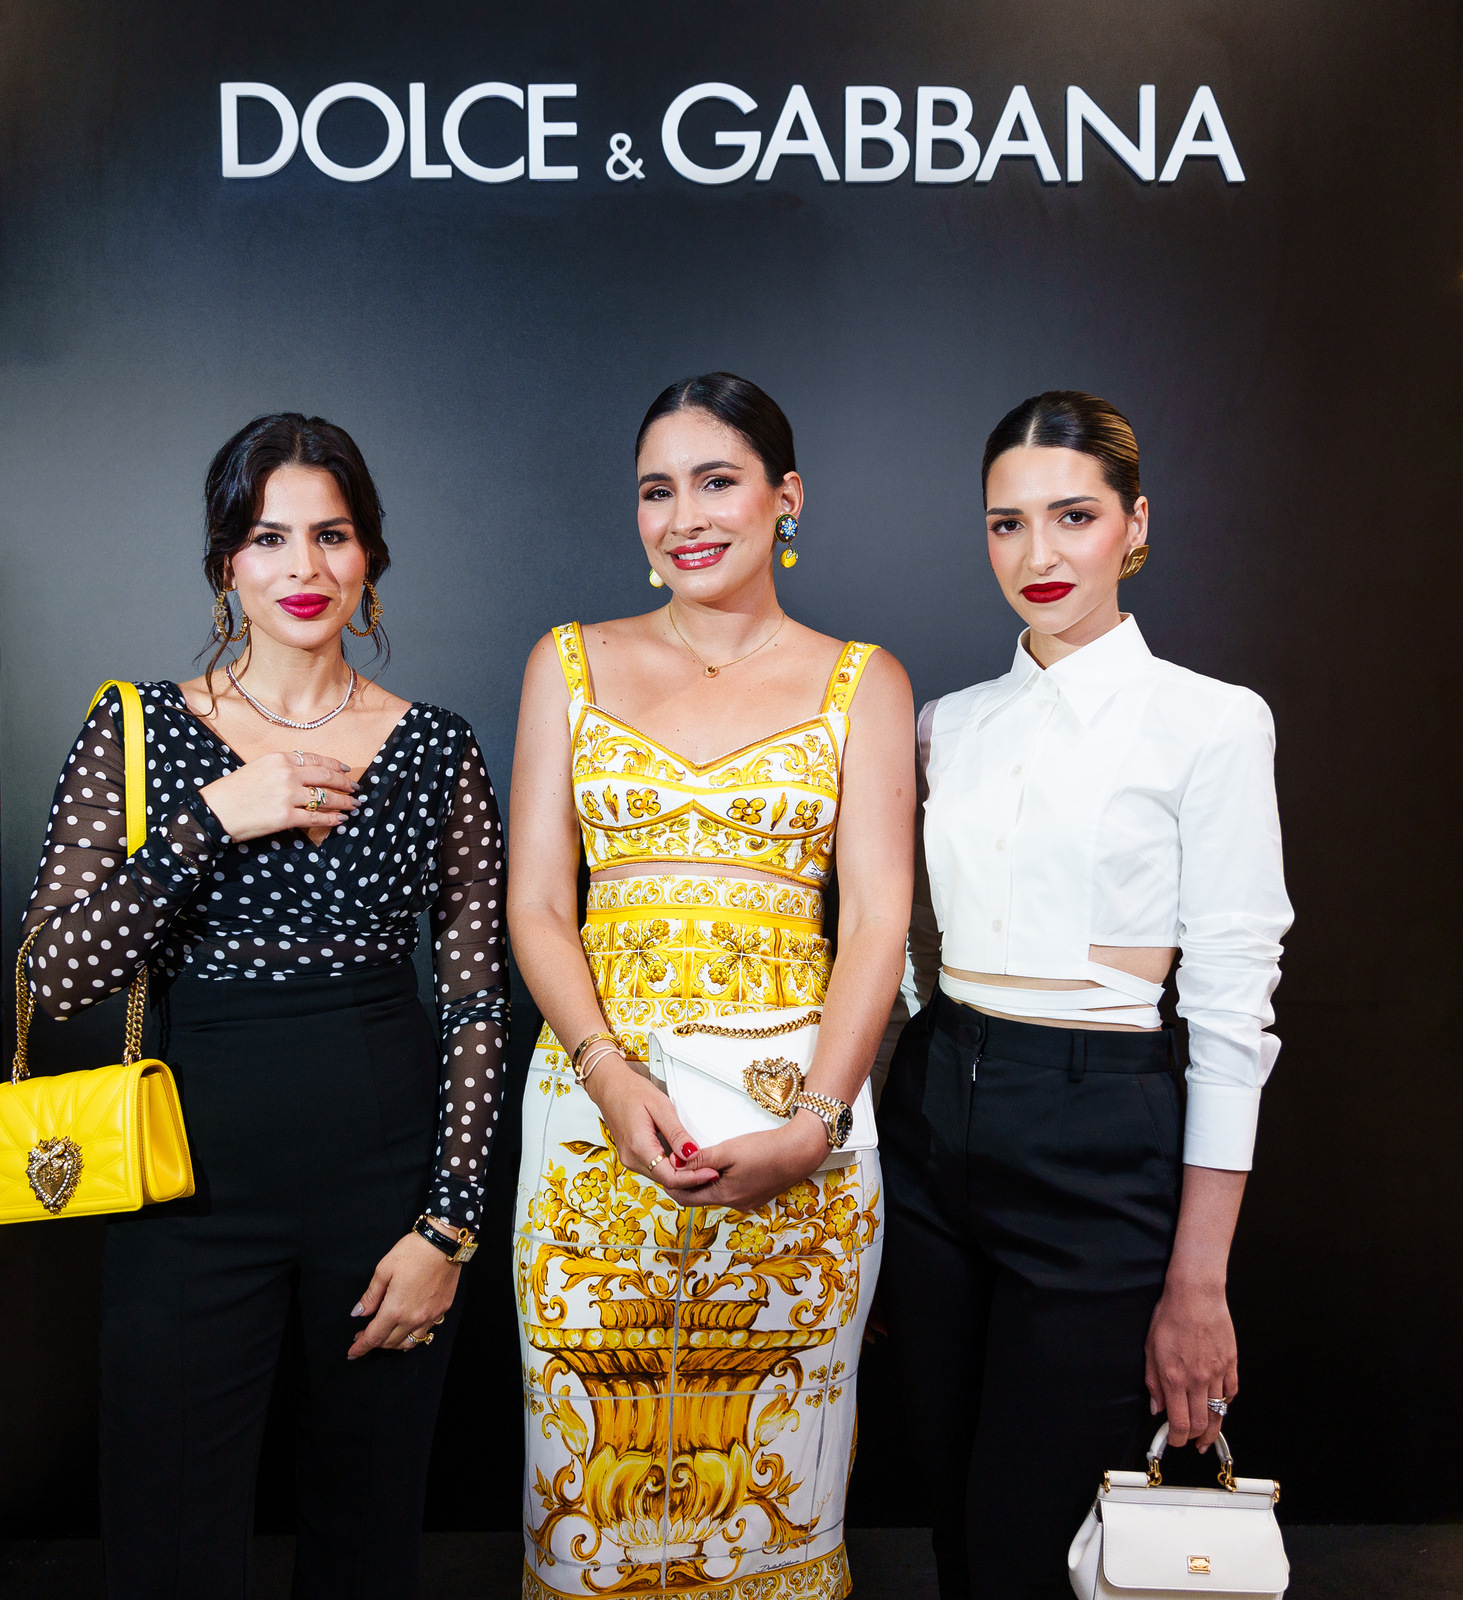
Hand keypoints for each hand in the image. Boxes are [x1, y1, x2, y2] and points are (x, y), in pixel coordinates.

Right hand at [199, 750, 358, 840]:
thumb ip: (282, 767)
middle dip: (344, 783)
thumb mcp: (258, 767)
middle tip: (355, 789)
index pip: (315, 759)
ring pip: (325, 798)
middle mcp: (286, 774)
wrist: (214, 811)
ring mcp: (287, 796)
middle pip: (325, 776)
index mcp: (279, 759)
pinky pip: (316, 818)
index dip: (334, 765)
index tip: (345, 770)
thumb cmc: (233, 791)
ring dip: (344, 802)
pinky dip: (332, 820)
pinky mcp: (285, 817)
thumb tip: (307, 773)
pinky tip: (340, 820)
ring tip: (353, 806)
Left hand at [347, 1232, 460, 1358]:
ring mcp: (430, 1316)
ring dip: (393, 1343)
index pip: (374, 1337)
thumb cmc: (414, 1251)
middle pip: (390, 1342)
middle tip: (363, 1336)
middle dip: (374, 1343)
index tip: (351, 1352)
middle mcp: (413, 1318)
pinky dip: (412, 1336)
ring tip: (385, 1336)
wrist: (445, 1242)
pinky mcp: (442, 1310)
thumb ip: (371, 1295)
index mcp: (395, 1308)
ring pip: (408, 1343)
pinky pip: (425, 1332)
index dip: (360, 1347)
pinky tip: (407, 1330)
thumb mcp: (384, 1269)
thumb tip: (359, 1312)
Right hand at [586, 1056, 720, 1195]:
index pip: (671, 1177)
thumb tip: (692, 1154)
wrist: (610, 1086)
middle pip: (667, 1181)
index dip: (694, 1178)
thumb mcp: (661, 1107)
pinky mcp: (632, 1156)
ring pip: (661, 1176)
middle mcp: (631, 1158)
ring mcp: (630, 1159)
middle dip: (691, 1178)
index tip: (711, 1172)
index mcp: (639, 1147)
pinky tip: (684, 1159)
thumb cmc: (631, 1091)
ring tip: (702, 1164)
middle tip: (712, 1169)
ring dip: (682, 1174)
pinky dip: (671, 1167)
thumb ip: (677, 1133)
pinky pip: (655, 1168)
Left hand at [674, 1110, 829, 1211]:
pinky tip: (722, 1163)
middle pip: (701, 1196)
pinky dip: (721, 1178)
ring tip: (698, 1158)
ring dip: (704, 1178)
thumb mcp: (729, 1150)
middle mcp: (736, 1204)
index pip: (687, 1198)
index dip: (673, 1182)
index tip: (667, 1165)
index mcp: (726, 1197)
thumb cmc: (769, 1149)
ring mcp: (748, 1200)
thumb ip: (700, 1158)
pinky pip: (731, 1189)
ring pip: (716, 1192)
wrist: (802, 1150)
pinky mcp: (757, 1193)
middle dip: (687, 1180)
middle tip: (679, 1160)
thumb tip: (677, 1163)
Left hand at [1144, 1273, 1237, 1450]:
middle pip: (1201, 1424)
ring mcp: (1217, 1373)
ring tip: (1207, 1437)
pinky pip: (1231, 1393)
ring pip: (1219, 1413)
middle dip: (1195, 1439)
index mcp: (1174, 1377)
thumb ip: (1153, 1382)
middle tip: (1191, 1442)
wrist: (1195, 1295)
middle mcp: (1197, 1379)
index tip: (1174, 1440)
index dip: (1177, 1439)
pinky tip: (1220, 1407)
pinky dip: (1225, 1404)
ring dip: (1213, 1429)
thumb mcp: (1150, 1348)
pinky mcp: (1231, 1364)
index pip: (1180, 1423)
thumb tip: (1157, 1407)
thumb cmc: (1171, 1316)